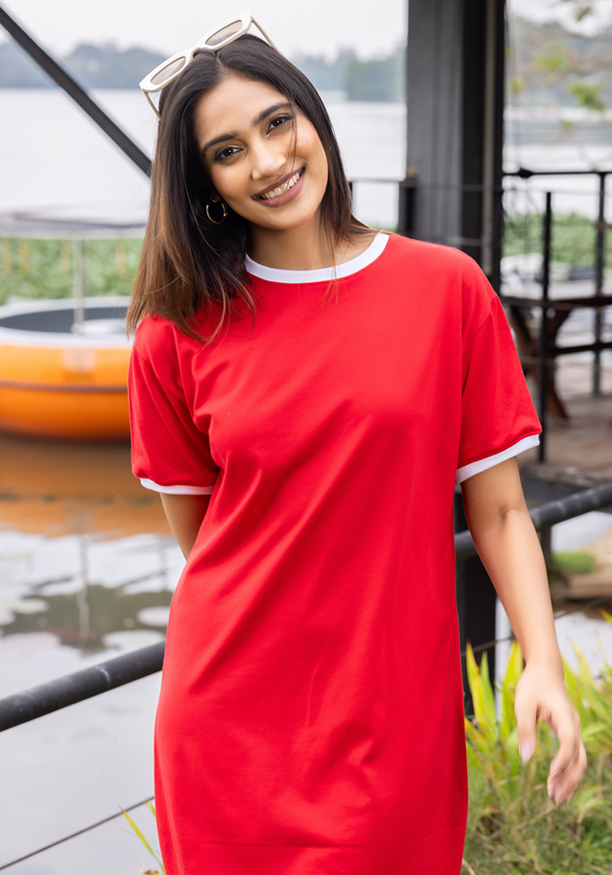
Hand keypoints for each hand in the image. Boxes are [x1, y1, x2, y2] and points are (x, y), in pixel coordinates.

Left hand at [514, 661, 586, 803]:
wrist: (545, 670)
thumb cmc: (533, 685)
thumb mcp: (523, 703)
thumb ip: (525, 729)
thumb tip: (525, 758)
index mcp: (564, 714)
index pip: (569, 741)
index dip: (563, 759)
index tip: (551, 775)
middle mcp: (574, 724)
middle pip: (579, 756)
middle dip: (569, 778)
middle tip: (554, 796)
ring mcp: (574, 729)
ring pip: (579, 758)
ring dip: (571, 779)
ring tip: (558, 798)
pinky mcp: (569, 732)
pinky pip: (574, 755)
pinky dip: (569, 771)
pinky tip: (560, 785)